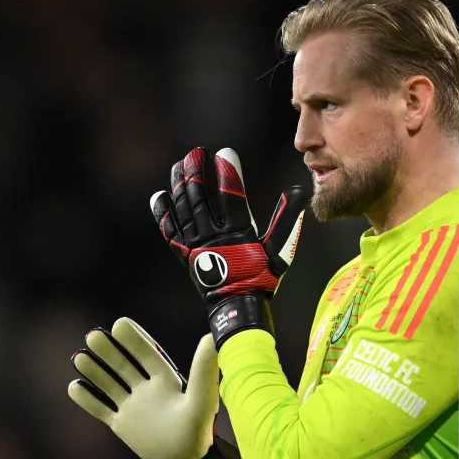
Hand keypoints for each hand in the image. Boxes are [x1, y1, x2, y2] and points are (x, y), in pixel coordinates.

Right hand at [67, 317, 244, 458]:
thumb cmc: (199, 431)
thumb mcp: (201, 399)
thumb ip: (203, 370)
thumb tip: (210, 337)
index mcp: (166, 380)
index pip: (147, 354)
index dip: (134, 339)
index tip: (119, 323)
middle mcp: (147, 390)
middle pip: (124, 365)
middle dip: (109, 351)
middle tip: (93, 335)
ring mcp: (133, 407)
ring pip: (109, 384)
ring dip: (95, 371)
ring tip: (79, 356)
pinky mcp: (123, 425)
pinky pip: (101, 409)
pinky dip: (88, 399)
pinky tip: (73, 386)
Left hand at [150, 147, 307, 347]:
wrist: (238, 306)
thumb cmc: (262, 277)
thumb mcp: (280, 250)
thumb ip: (287, 219)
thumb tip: (298, 190)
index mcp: (237, 233)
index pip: (230, 195)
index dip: (228, 172)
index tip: (226, 152)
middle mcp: (213, 236)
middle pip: (199, 198)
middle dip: (197, 171)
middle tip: (197, 152)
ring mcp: (195, 245)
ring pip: (183, 209)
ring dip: (179, 184)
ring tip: (180, 165)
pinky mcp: (184, 254)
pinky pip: (170, 230)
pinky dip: (163, 212)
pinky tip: (159, 195)